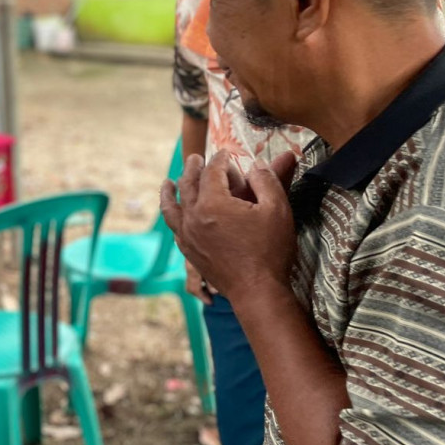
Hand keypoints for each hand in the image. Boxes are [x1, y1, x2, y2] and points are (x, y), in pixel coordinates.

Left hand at [160, 150, 298, 304]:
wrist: (257, 291)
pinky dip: (172, 215)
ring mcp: (187, 235)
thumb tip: (257, 164)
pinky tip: (176, 214)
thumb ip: (267, 181)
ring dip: (169, 192)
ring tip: (167, 182)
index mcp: (213, 203)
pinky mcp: (188, 251)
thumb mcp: (277, 210)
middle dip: (193, 169)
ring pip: (172, 207)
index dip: (220, 159)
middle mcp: (193, 217)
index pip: (213, 172)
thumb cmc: (270, 250)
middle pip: (188, 185)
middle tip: (195, 158)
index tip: (225, 153)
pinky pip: (174, 227)